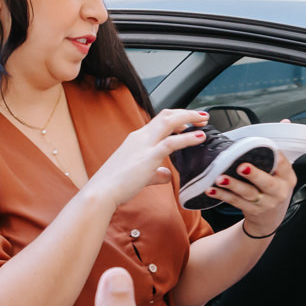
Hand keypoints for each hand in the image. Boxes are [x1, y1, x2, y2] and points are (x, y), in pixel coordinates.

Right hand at [85, 109, 208, 208]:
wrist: (101, 192)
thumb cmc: (116, 185)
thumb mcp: (140, 176)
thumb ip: (155, 174)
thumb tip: (167, 175)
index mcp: (136, 139)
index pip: (158, 121)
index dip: (176, 119)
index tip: (188, 123)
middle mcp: (140, 137)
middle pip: (166, 115)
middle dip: (185, 113)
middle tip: (202, 116)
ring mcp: (143, 145)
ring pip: (169, 121)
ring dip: (189, 119)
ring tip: (204, 120)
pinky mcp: (148, 157)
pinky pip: (171, 142)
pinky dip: (187, 138)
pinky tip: (200, 137)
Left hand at [205, 150, 295, 237]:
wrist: (271, 218)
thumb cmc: (273, 190)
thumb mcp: (280, 175)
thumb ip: (272, 160)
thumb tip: (265, 132)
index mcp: (287, 178)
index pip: (282, 165)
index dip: (273, 157)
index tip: (260, 150)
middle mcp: (279, 191)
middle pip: (267, 183)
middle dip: (253, 174)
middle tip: (241, 167)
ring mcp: (265, 203)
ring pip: (248, 193)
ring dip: (233, 185)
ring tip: (221, 178)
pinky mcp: (252, 210)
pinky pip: (235, 201)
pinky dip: (222, 195)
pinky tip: (212, 190)